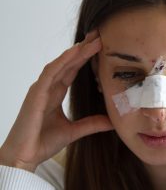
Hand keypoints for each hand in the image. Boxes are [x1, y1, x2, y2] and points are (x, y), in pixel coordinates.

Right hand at [0, 30, 113, 171]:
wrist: (25, 156)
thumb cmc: (43, 142)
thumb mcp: (75, 131)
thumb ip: (92, 124)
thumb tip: (112, 121)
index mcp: (56, 93)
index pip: (73, 70)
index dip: (86, 58)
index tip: (101, 48)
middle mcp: (49, 87)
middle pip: (68, 63)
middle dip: (83, 49)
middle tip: (98, 36)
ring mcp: (41, 89)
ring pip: (60, 64)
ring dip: (76, 52)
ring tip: (91, 41)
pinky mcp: (36, 94)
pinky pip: (50, 73)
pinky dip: (62, 62)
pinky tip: (75, 53)